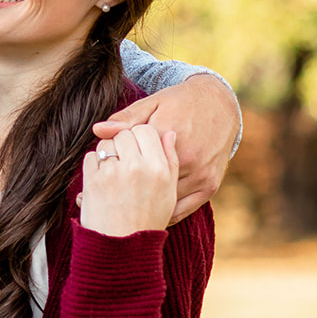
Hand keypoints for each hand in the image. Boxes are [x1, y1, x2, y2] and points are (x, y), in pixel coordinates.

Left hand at [80, 126, 178, 237]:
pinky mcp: (92, 182)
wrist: (123, 248)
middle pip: (125, 134)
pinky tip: (103, 177)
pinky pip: (90, 157)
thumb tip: (168, 134)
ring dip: (108, 151)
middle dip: (124, 141)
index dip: (141, 135)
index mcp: (159, 168)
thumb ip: (170, 159)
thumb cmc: (150, 218)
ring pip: (106, 143)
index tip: (139, 146)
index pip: (146, 130)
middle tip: (126, 157)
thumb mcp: (169, 190)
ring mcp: (113, 174)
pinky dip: (95, 164)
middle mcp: (137, 168)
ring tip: (115, 169)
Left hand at [93, 73, 238, 221]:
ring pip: (165, 200)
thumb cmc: (179, 104)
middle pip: (148, 184)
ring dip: (145, 204)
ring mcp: (200, 174)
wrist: (219, 105)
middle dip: (129, 190)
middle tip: (113, 193)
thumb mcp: (152, 104)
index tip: (107, 173)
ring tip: (127, 202)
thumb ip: (126, 119)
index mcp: (168, 137)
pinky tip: (148, 211)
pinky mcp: (210, 186)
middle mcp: (187, 158)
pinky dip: (164, 214)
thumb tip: (98, 131)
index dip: (117, 168)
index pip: (132, 161)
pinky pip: (183, 210)